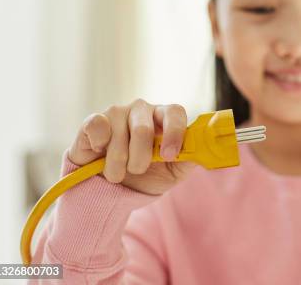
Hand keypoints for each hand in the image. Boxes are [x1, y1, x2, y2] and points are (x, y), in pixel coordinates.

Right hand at [68, 99, 195, 194]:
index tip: (169, 155)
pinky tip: (99, 154)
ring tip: (117, 172)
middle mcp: (142, 110)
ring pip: (119, 135)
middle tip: (137, 171)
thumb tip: (206, 150)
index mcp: (164, 118)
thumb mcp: (173, 172)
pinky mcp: (94, 120)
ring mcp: (117, 112)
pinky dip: (99, 147)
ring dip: (117, 163)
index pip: (175, 111)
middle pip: (143, 128)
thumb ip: (190, 158)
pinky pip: (97, 126)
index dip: (174, 132)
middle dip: (140, 159)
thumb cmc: (147, 177)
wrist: (112, 191)